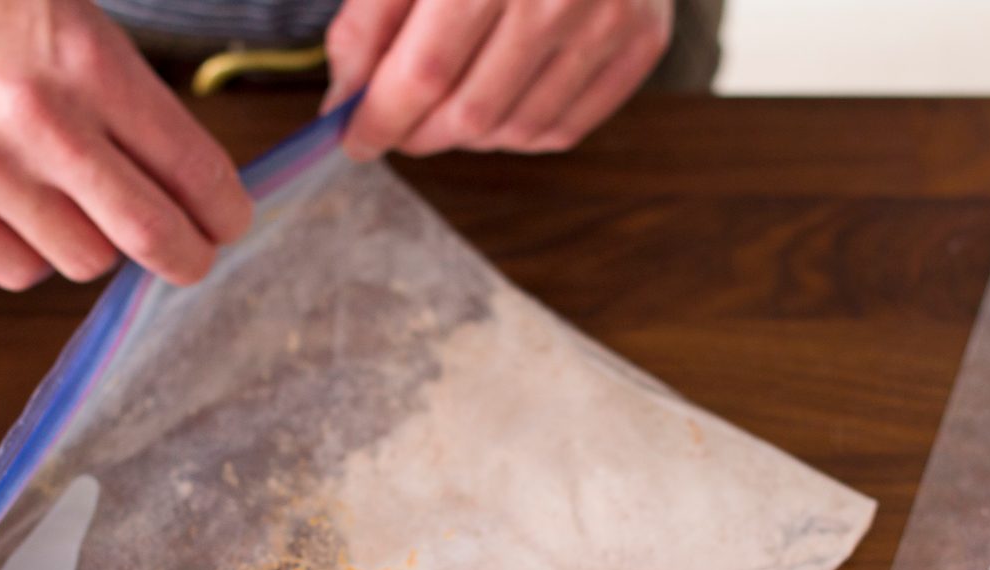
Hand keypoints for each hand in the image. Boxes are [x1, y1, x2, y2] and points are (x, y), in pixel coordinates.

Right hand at [0, 0, 251, 288]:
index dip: (224, 208)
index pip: (194, 170)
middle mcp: (38, 124)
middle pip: (152, 236)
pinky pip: (16, 269)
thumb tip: (183, 169)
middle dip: (188, 253)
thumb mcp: (69, 7)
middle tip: (193, 251)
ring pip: (87, 261)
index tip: (227, 218)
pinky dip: (36, 253)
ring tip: (89, 209)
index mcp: (88, 62)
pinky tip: (31, 215)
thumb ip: (126, 87)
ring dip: (102, 244)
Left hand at [324, 0, 670, 159]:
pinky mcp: (642, 38)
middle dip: (415, 133)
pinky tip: (494, 104)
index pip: (422, 73)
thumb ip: (372, 13)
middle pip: (467, 113)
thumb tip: (348, 93)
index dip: (378, 118)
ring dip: (462, 136)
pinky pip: (562, 128)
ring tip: (442, 108)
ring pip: (513, 130)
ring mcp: (606, 19)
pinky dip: (515, 132)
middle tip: (393, 125)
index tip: (353, 136)